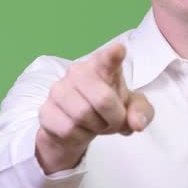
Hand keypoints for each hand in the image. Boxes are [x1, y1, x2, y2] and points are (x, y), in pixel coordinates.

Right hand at [36, 43, 153, 172]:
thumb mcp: (131, 109)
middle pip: (103, 99)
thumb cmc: (107, 109)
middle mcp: (77, 72)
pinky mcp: (46, 111)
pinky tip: (79, 130)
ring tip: (95, 123)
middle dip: (114, 117)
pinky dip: (79, 137)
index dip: (113, 55)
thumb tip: (137, 123)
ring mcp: (58, 90)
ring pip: (83, 116)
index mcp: (102, 66)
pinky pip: (67, 130)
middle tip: (114, 121)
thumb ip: (141, 112)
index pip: (107, 58)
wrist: (76, 127)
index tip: (119, 50)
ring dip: (96, 127)